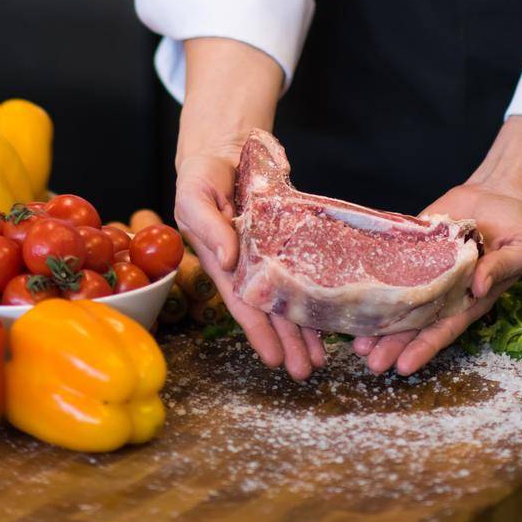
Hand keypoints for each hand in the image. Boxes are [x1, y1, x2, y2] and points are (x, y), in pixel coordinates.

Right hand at [173, 141, 325, 381]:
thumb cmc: (201, 176)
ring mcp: (267, 252)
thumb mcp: (195, 197)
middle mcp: (246, 264)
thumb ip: (209, 228)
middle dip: (286, 341)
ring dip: (302, 327)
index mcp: (222, 261)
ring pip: (287, 296)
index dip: (257, 331)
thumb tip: (228, 260)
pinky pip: (301, 268)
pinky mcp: (285, 236)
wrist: (224, 150)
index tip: (272, 357)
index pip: (242, 302)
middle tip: (305, 371)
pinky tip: (327, 313)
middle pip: (269, 309)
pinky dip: (312, 291)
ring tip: (320, 357)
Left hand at [351, 181, 521, 376]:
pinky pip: (394, 257)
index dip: (424, 348)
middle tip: (369, 360)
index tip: (404, 366)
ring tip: (356, 340)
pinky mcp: (415, 241)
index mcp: (469, 298)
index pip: (443, 329)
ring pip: (399, 295)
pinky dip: (376, 272)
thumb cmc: (516, 230)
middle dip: (392, 342)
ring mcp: (426, 266)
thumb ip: (501, 268)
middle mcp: (443, 288)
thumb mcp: (521, 250)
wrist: (498, 195)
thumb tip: (479, 285)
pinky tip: (356, 286)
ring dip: (379, 317)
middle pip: (415, 321)